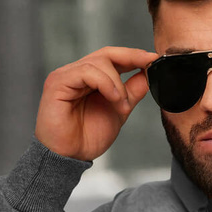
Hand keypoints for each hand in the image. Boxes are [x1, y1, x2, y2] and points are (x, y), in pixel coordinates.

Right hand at [34, 46, 158, 160]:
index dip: (133, 56)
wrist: (71, 157)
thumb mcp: (118, 112)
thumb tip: (147, 74)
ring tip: (123, 106)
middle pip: (106, 54)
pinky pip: (86, 72)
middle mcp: (76, 73)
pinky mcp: (57, 82)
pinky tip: (114, 99)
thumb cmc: (88, 138)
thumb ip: (131, 93)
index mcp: (90, 79)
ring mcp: (66, 76)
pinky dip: (106, 84)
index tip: (153, 58)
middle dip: (131, 57)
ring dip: (118, 84)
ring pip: (98, 62)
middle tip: (148, 64)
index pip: (112, 58)